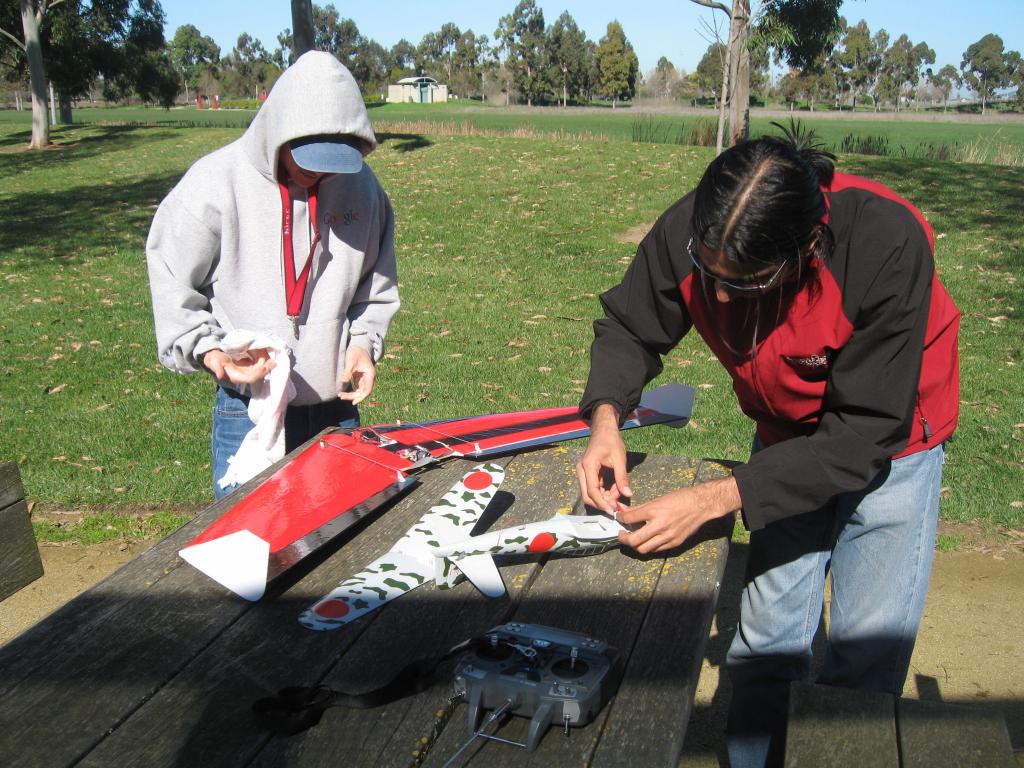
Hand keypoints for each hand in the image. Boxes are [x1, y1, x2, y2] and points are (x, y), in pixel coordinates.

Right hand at [203, 348, 274, 384]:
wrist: (216, 357)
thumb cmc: (215, 360)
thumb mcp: (214, 362)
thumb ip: (217, 368)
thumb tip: (220, 375)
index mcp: (237, 377)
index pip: (251, 378)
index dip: (258, 373)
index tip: (264, 366)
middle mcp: (245, 376)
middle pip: (258, 374)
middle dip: (266, 368)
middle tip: (273, 361)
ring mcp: (248, 371)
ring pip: (261, 368)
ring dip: (266, 362)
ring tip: (271, 355)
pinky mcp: (251, 365)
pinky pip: (260, 363)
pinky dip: (264, 358)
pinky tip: (267, 352)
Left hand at [337, 345, 375, 404]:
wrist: (358, 346)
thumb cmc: (355, 352)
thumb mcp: (351, 361)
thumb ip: (347, 371)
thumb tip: (343, 381)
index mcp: (370, 374)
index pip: (367, 390)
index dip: (361, 397)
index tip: (353, 402)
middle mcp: (369, 378)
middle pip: (363, 392)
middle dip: (353, 396)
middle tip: (341, 396)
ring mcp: (365, 378)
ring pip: (359, 391)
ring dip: (351, 395)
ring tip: (340, 395)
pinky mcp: (360, 378)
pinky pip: (357, 388)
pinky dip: (351, 391)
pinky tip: (343, 392)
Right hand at [576, 403, 631, 513]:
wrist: (604, 430)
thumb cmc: (611, 441)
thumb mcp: (619, 459)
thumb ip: (622, 478)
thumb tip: (628, 495)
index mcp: (588, 466)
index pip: (592, 491)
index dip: (602, 503)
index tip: (613, 511)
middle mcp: (581, 470)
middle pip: (587, 495)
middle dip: (602, 503)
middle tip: (616, 506)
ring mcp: (583, 472)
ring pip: (590, 493)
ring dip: (604, 497)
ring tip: (619, 493)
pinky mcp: (587, 473)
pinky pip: (593, 487)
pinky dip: (603, 491)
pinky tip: (615, 489)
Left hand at [616, 477, 740, 553]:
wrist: (701, 505)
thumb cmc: (680, 498)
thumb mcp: (658, 499)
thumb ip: (641, 508)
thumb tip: (626, 512)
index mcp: (653, 511)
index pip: (629, 519)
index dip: (620, 519)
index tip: (619, 518)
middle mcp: (659, 526)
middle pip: (634, 541)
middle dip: (623, 539)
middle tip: (621, 534)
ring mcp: (667, 537)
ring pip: (643, 549)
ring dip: (635, 545)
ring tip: (633, 538)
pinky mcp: (674, 543)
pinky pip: (656, 550)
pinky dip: (648, 546)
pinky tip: (647, 540)